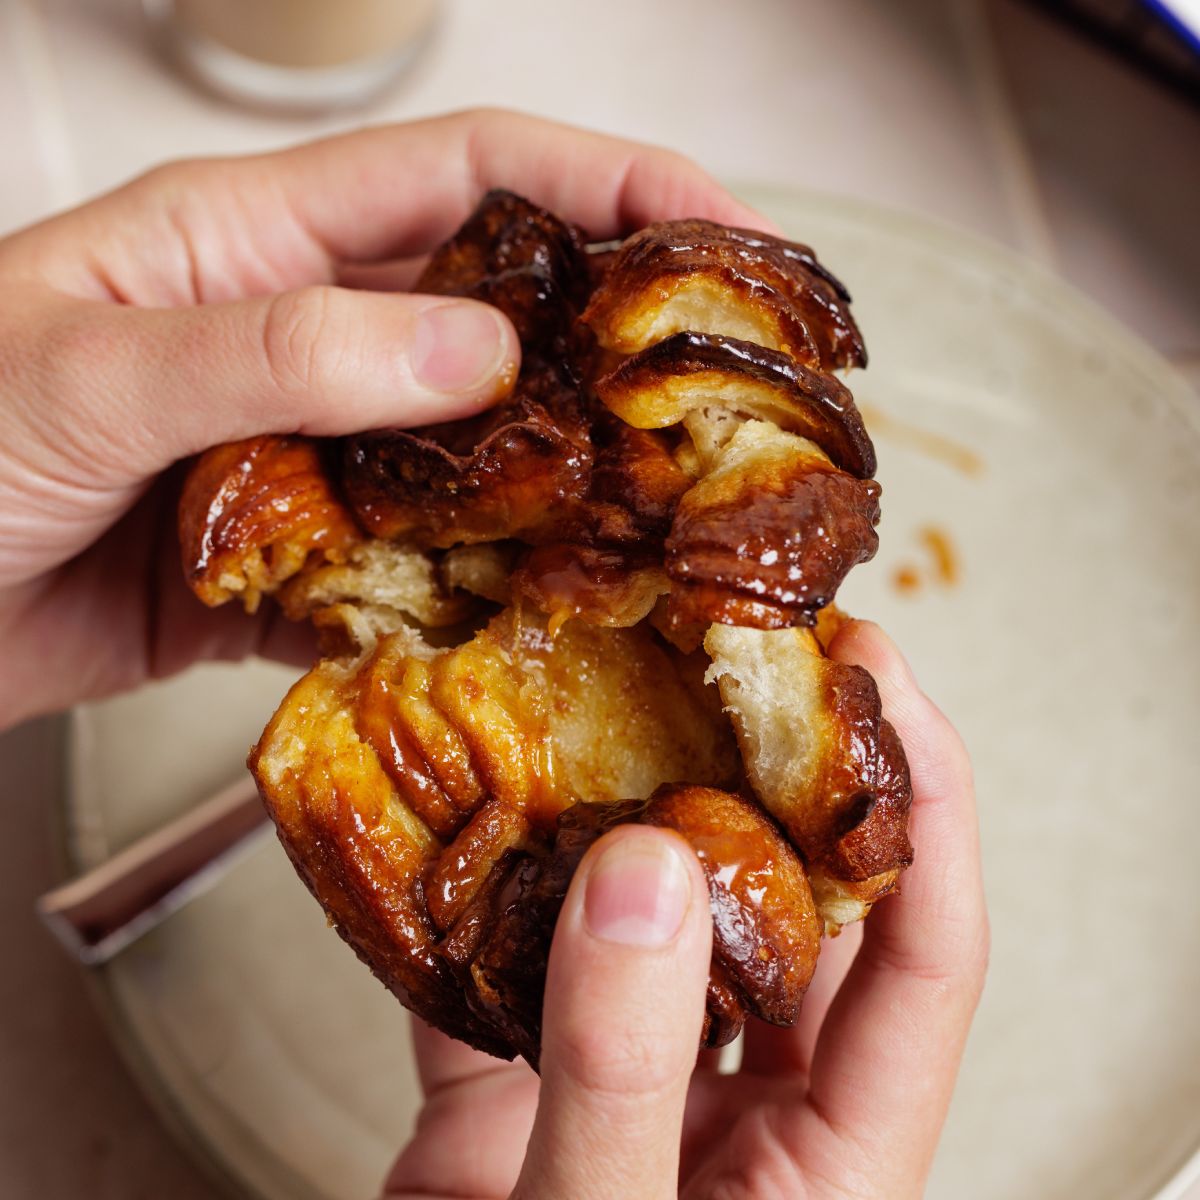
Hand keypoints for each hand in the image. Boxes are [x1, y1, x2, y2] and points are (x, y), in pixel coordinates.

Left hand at [0, 109, 763, 728]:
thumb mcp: (86, 369)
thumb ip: (279, 353)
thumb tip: (478, 355)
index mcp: (257, 245)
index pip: (470, 177)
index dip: (605, 185)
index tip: (713, 227)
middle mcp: (303, 342)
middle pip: (499, 317)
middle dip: (616, 342)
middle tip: (719, 395)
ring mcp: (306, 462)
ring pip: (471, 458)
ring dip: (559, 488)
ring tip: (656, 521)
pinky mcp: (290, 569)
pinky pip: (411, 575)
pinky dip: (470, 599)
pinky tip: (527, 620)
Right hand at [385, 622, 987, 1199]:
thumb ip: (627, 1072)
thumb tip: (646, 877)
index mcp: (834, 1153)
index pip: (923, 948)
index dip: (922, 805)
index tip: (884, 686)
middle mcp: (743, 1099)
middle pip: (783, 906)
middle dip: (766, 772)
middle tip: (738, 651)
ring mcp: (625, 1081)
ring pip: (643, 919)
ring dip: (617, 813)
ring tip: (608, 697)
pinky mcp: (511, 1086)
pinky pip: (496, 963)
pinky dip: (468, 893)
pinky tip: (452, 812)